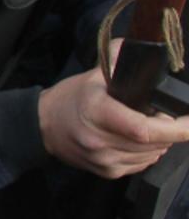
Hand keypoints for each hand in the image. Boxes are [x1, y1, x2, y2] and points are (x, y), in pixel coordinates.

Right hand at [39, 41, 188, 177]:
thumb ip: (118, 58)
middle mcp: (100, 140)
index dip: (176, 128)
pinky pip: (141, 165)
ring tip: (149, 127)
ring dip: (160, 142)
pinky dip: (147, 153)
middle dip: (170, 130)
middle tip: (163, 115)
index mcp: (98, 112)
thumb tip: (143, 47)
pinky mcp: (106, 172)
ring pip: (152, 155)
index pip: (144, 129)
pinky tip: (136, 141)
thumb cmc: (69, 99)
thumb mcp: (92, 75)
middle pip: (154, 143)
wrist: (42, 126)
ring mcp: (103, 159)